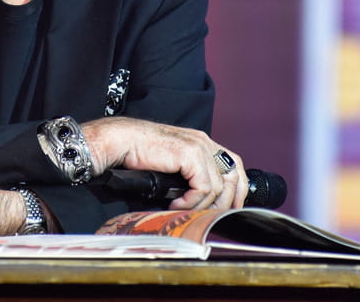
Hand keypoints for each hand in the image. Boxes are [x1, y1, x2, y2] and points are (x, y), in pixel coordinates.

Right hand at [81, 118, 246, 210]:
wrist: (121, 142)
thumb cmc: (141, 155)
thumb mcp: (174, 165)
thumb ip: (191, 175)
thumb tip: (205, 201)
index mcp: (203, 142)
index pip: (234, 165)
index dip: (237, 190)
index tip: (231, 208)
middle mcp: (204, 142)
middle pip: (232, 177)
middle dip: (224, 203)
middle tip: (205, 216)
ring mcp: (198, 147)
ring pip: (218, 187)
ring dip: (200, 205)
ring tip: (180, 209)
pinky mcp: (189, 155)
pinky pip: (203, 187)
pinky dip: (191, 201)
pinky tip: (175, 203)